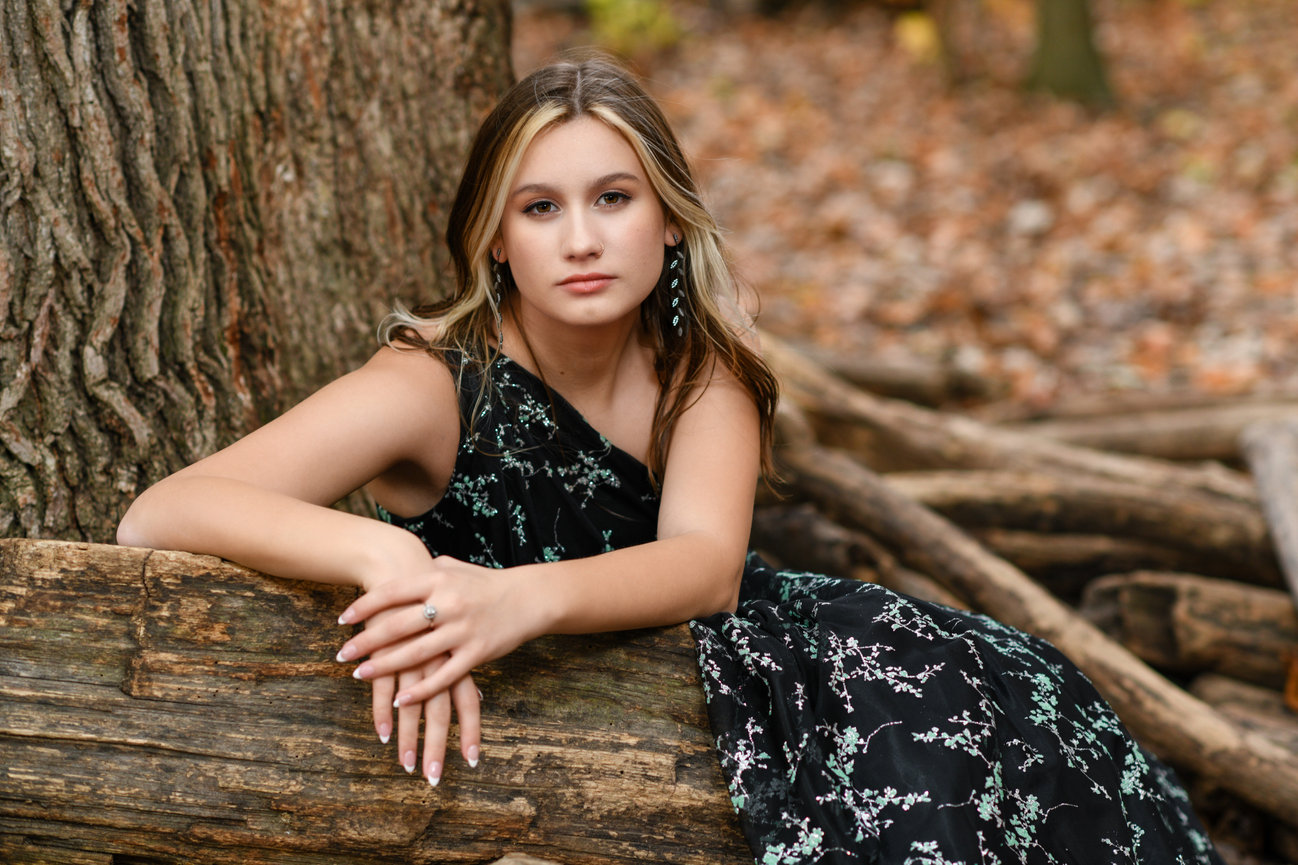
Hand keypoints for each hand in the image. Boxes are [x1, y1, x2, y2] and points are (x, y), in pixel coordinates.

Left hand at [336, 556, 541, 726]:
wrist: (529, 598)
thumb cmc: (485, 583)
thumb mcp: (455, 568)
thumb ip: (426, 570)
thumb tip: (398, 569)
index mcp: (439, 579)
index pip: (393, 592)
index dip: (365, 605)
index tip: (343, 620)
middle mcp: (449, 604)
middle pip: (399, 625)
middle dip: (366, 641)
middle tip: (342, 654)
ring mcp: (464, 630)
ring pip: (417, 654)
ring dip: (385, 666)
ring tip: (359, 675)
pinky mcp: (478, 653)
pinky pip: (444, 676)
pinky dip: (420, 690)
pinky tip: (399, 700)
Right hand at [357, 608, 481, 781]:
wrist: (403, 566)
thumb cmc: (433, 600)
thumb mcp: (454, 634)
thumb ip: (461, 658)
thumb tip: (476, 693)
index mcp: (458, 654)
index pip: (469, 701)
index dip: (471, 731)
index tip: (472, 761)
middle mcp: (438, 660)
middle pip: (441, 712)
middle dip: (438, 748)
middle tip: (434, 778)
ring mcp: (412, 658)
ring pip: (412, 708)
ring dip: (408, 740)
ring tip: (406, 767)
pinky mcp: (386, 653)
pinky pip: (386, 690)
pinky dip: (384, 714)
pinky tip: (383, 735)